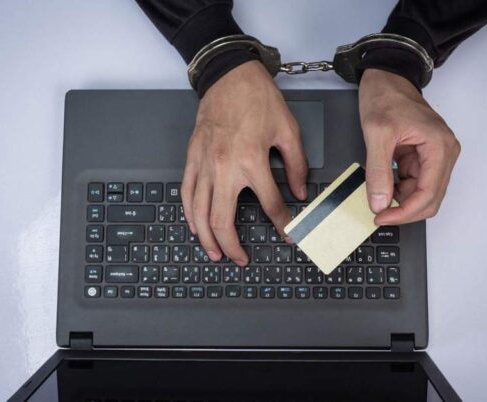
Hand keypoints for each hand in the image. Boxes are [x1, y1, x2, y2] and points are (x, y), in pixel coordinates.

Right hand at [182, 61, 307, 265]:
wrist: (228, 76)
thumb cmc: (257, 98)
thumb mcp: (288, 130)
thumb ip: (296, 165)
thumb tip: (300, 191)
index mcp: (252, 161)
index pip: (270, 205)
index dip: (282, 225)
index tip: (288, 235)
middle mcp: (224, 168)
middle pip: (223, 221)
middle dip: (233, 246)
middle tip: (241, 259)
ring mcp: (204, 165)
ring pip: (199, 214)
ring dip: (207, 239)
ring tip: (216, 253)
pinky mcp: (191, 159)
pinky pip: (186, 194)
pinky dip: (189, 215)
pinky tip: (196, 227)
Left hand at [358, 69, 460, 224]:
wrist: (386, 78)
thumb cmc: (387, 96)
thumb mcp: (376, 134)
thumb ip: (378, 172)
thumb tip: (380, 202)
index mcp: (440, 147)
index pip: (429, 194)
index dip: (405, 212)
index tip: (382, 217)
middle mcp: (444, 153)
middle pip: (430, 199)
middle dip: (404, 210)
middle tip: (379, 213)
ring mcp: (435, 156)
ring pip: (422, 194)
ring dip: (401, 200)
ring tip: (377, 193)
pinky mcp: (423, 157)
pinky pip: (413, 183)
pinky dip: (398, 189)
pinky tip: (383, 184)